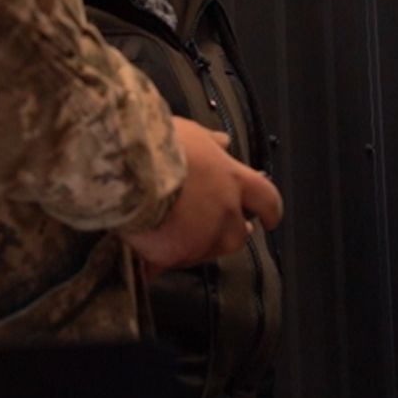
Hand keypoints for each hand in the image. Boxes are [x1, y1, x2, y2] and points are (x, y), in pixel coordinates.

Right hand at [122, 119, 284, 269]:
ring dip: (194, 244)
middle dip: (228, 233)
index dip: (270, 211)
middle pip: (237, 234)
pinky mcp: (173, 256)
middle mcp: (224, 212)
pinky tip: (146, 254)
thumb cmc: (158, 144)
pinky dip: (160, 259)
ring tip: (170, 233)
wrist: (127, 169)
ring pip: (205, 251)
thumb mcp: (189, 133)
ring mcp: (201, 238)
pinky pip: (169, 263)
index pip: (266, 199)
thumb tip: (223, 142)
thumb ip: (209, 143)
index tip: (270, 219)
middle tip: (212, 227)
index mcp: (232, 179)